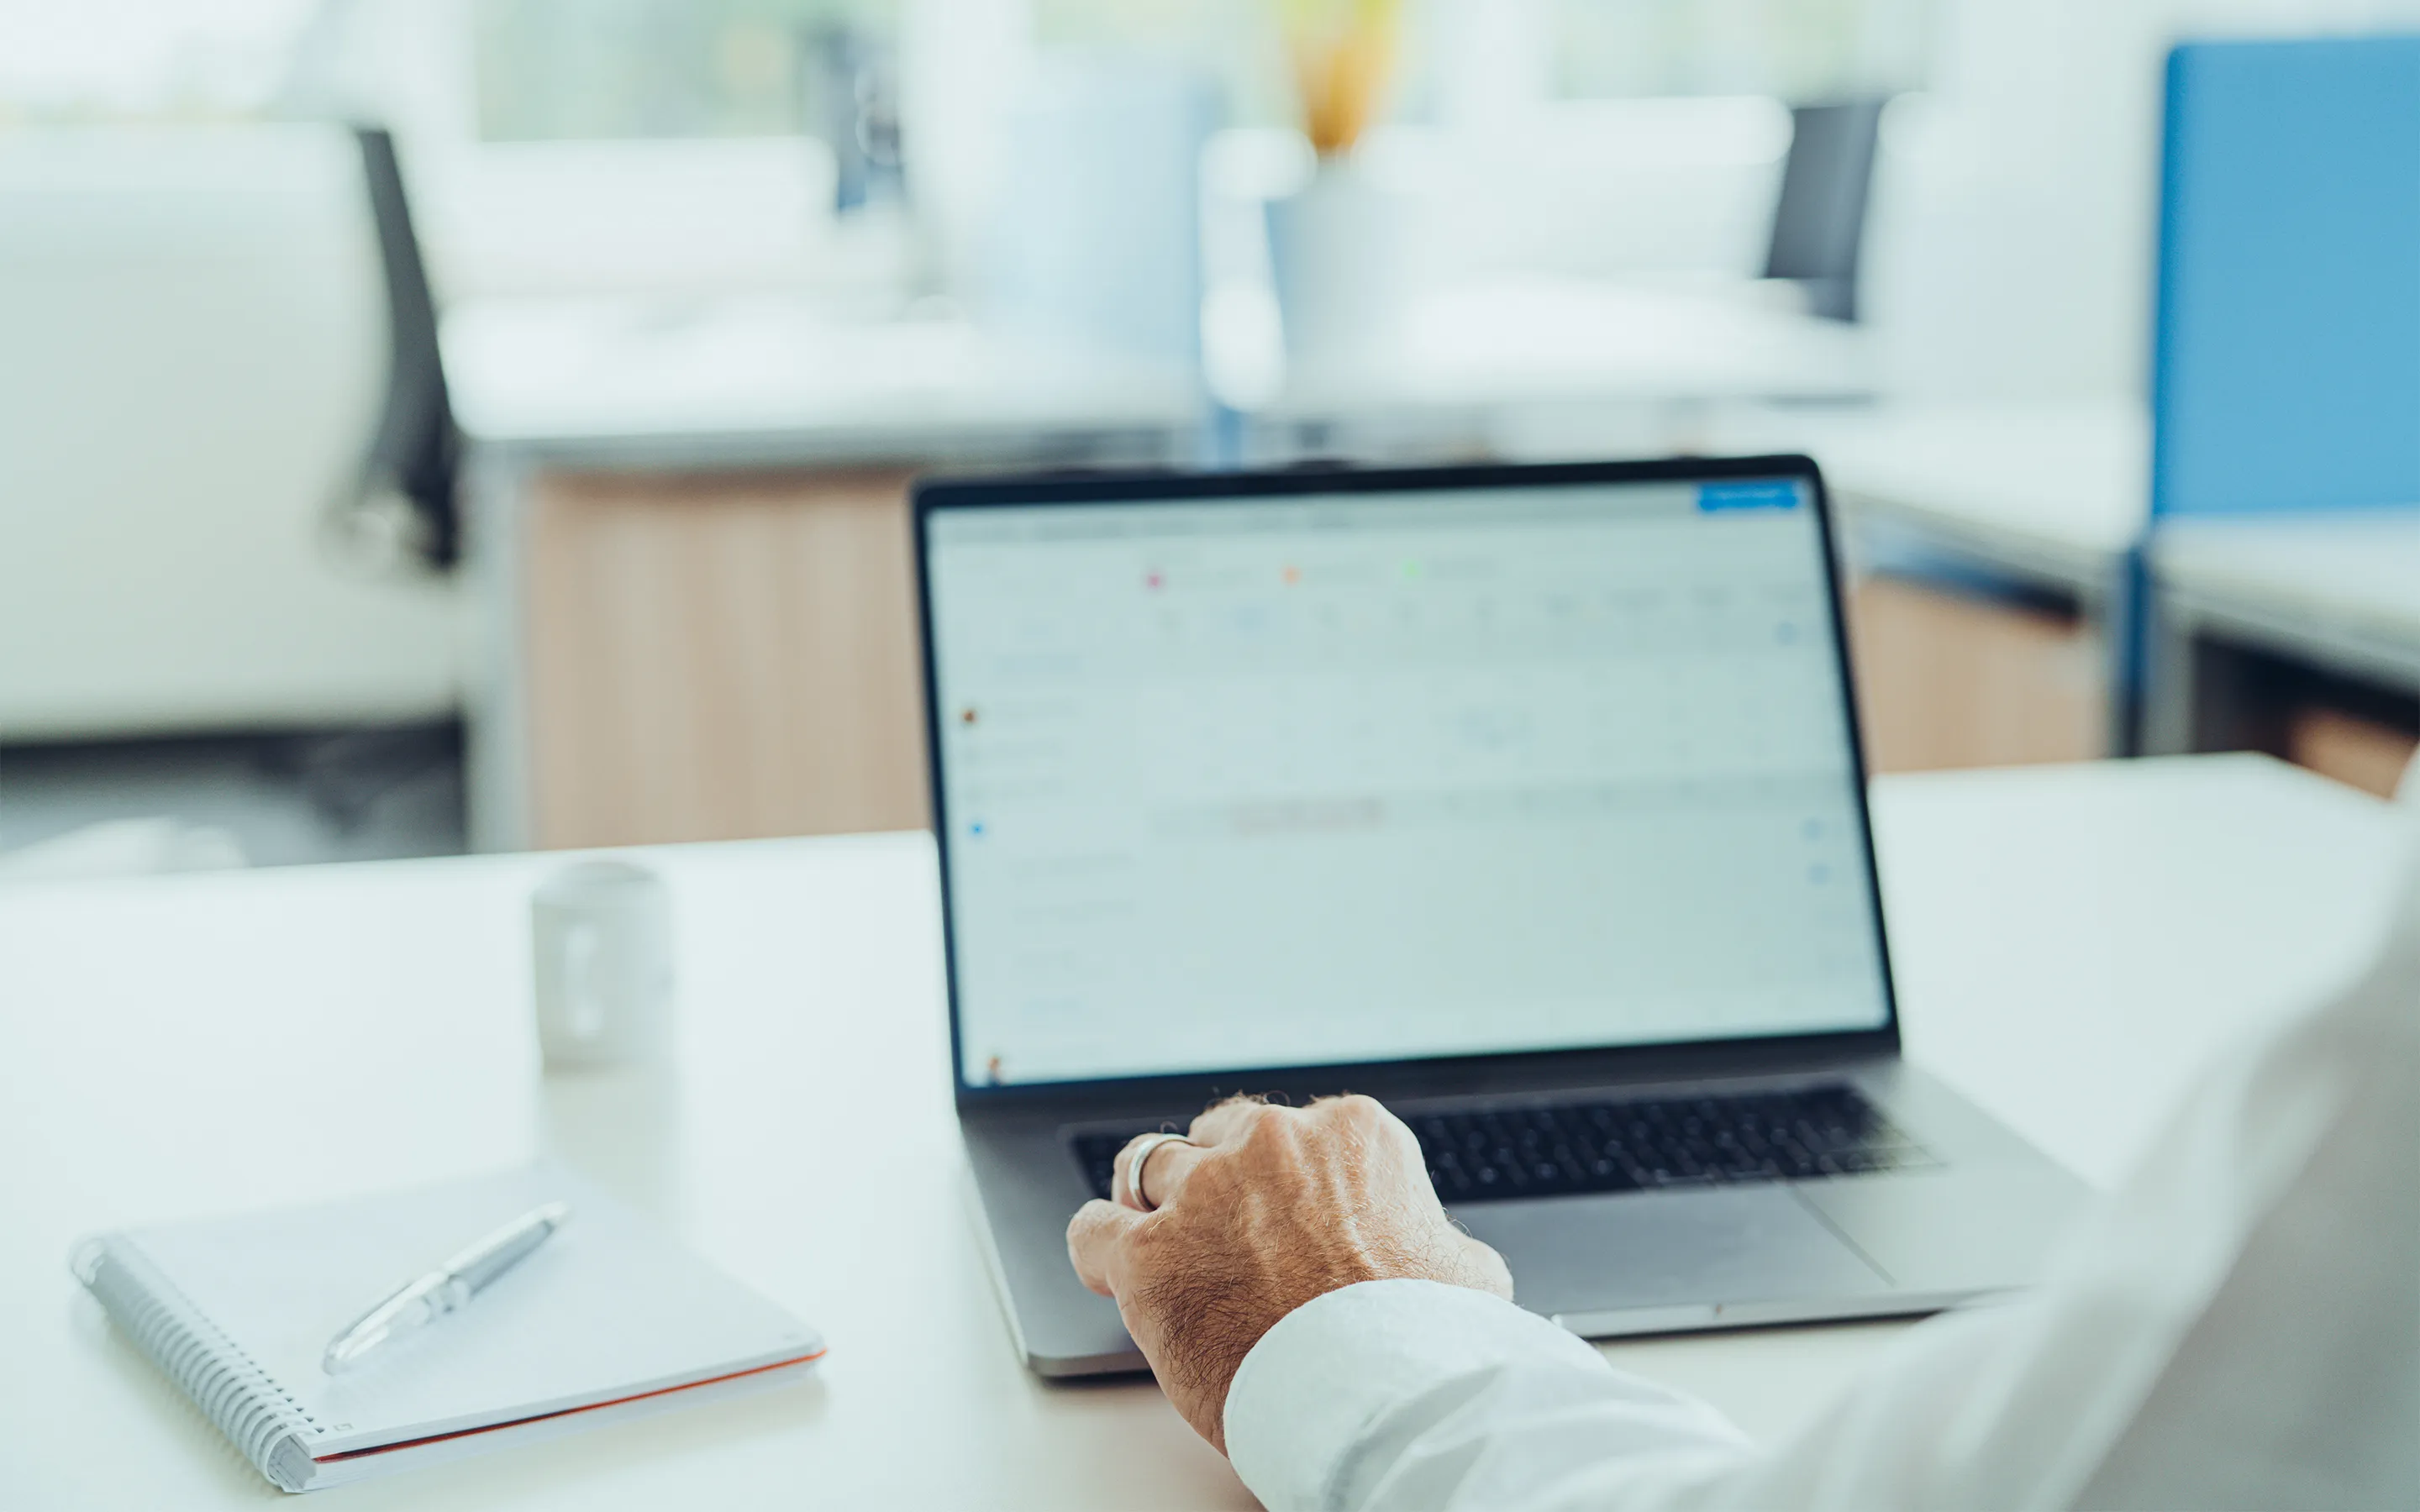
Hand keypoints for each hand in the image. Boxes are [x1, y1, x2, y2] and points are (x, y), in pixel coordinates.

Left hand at [1065, 1094, 1512, 1452]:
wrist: (1379, 1397)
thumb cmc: (1425, 1342)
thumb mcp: (1463, 1269)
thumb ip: (1431, 1236)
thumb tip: (1437, 1251)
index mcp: (1351, 1134)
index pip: (1297, 1129)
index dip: (1281, 1175)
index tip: (1278, 1211)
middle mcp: (1271, 1145)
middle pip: (1217, 1136)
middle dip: (1217, 1177)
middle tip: (1222, 1230)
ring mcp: (1203, 1193)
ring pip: (1149, 1166)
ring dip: (1154, 1204)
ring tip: (1159, 1242)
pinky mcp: (1147, 1253)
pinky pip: (1093, 1228)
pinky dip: (1098, 1246)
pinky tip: (1106, 1264)